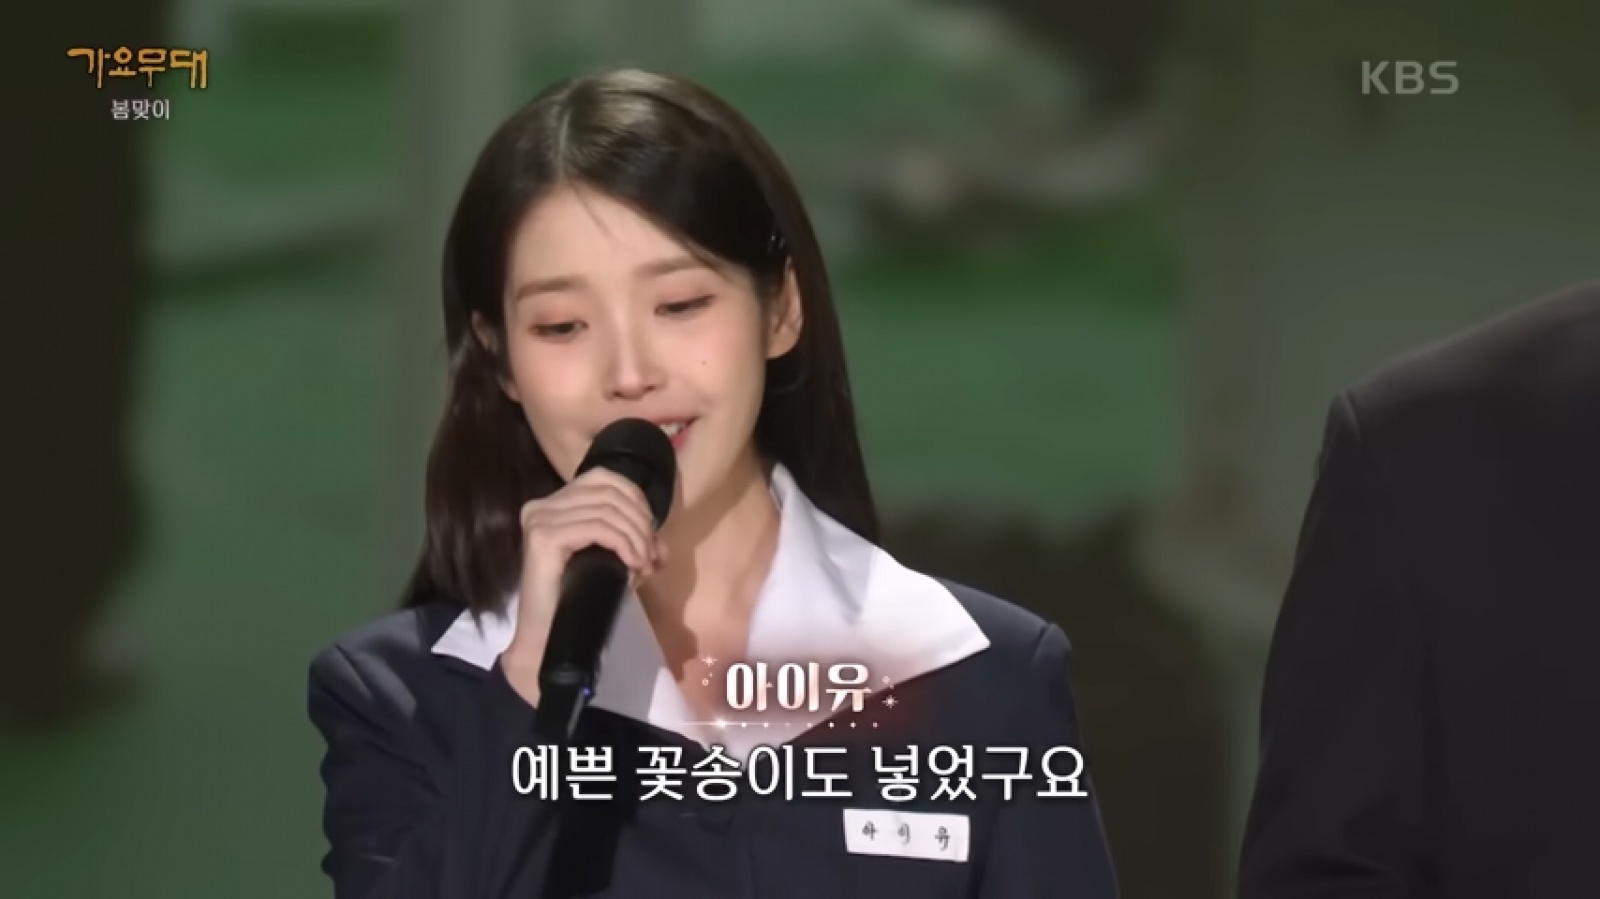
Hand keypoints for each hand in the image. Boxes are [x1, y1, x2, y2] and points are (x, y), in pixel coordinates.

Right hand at [500, 468, 662, 705]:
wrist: (546, 638)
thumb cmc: (576, 601)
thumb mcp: (610, 564)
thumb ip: (633, 545)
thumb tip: (662, 546)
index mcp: (554, 503)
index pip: (604, 478)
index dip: (636, 498)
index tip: (650, 534)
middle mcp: (542, 505)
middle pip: (609, 492)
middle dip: (640, 522)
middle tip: (651, 555)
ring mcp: (540, 519)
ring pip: (607, 510)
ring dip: (636, 536)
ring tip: (644, 564)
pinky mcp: (543, 536)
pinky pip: (598, 528)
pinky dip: (624, 543)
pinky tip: (633, 563)